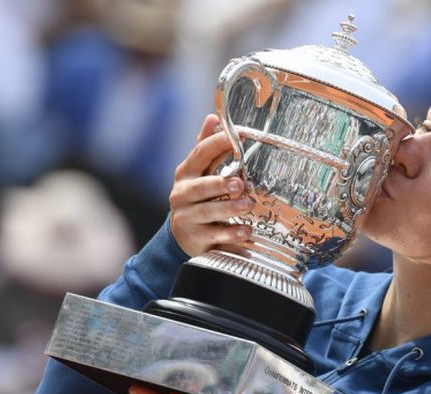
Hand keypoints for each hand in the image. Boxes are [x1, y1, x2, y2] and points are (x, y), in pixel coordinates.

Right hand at [170, 114, 253, 255]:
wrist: (181, 235)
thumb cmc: (196, 197)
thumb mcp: (198, 172)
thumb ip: (206, 147)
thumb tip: (212, 117)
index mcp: (186, 173)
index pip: (200, 154)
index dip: (217, 143)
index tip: (237, 136)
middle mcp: (183, 194)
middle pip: (202, 187)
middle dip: (220, 184)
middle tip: (240, 183)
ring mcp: (187, 217)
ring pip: (208, 212)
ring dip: (229, 208)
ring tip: (248, 205)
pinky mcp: (196, 238)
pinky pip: (215, 236)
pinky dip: (232, 235)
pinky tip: (247, 232)